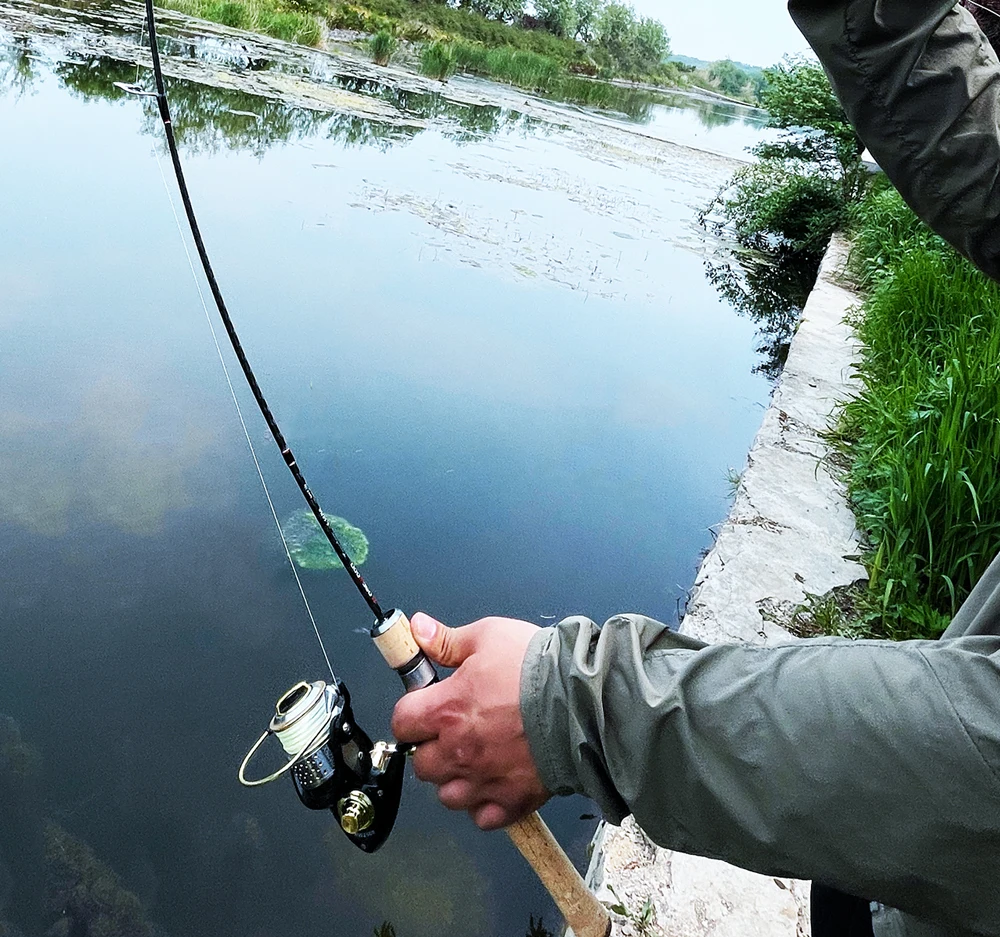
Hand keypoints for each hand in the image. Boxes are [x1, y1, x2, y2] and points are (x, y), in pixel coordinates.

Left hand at [391, 612, 550, 829]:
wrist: (584, 699)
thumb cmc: (537, 666)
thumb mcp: (488, 636)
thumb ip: (447, 640)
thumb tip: (416, 629)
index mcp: (447, 709)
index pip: (403, 723)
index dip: (412, 714)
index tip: (426, 708)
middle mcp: (459, 750)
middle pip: (422, 764)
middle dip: (432, 748)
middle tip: (454, 732)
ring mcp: (485, 780)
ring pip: (448, 796)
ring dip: (455, 780)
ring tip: (475, 760)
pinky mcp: (513, 800)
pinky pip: (483, 817)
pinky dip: (484, 805)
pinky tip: (496, 783)